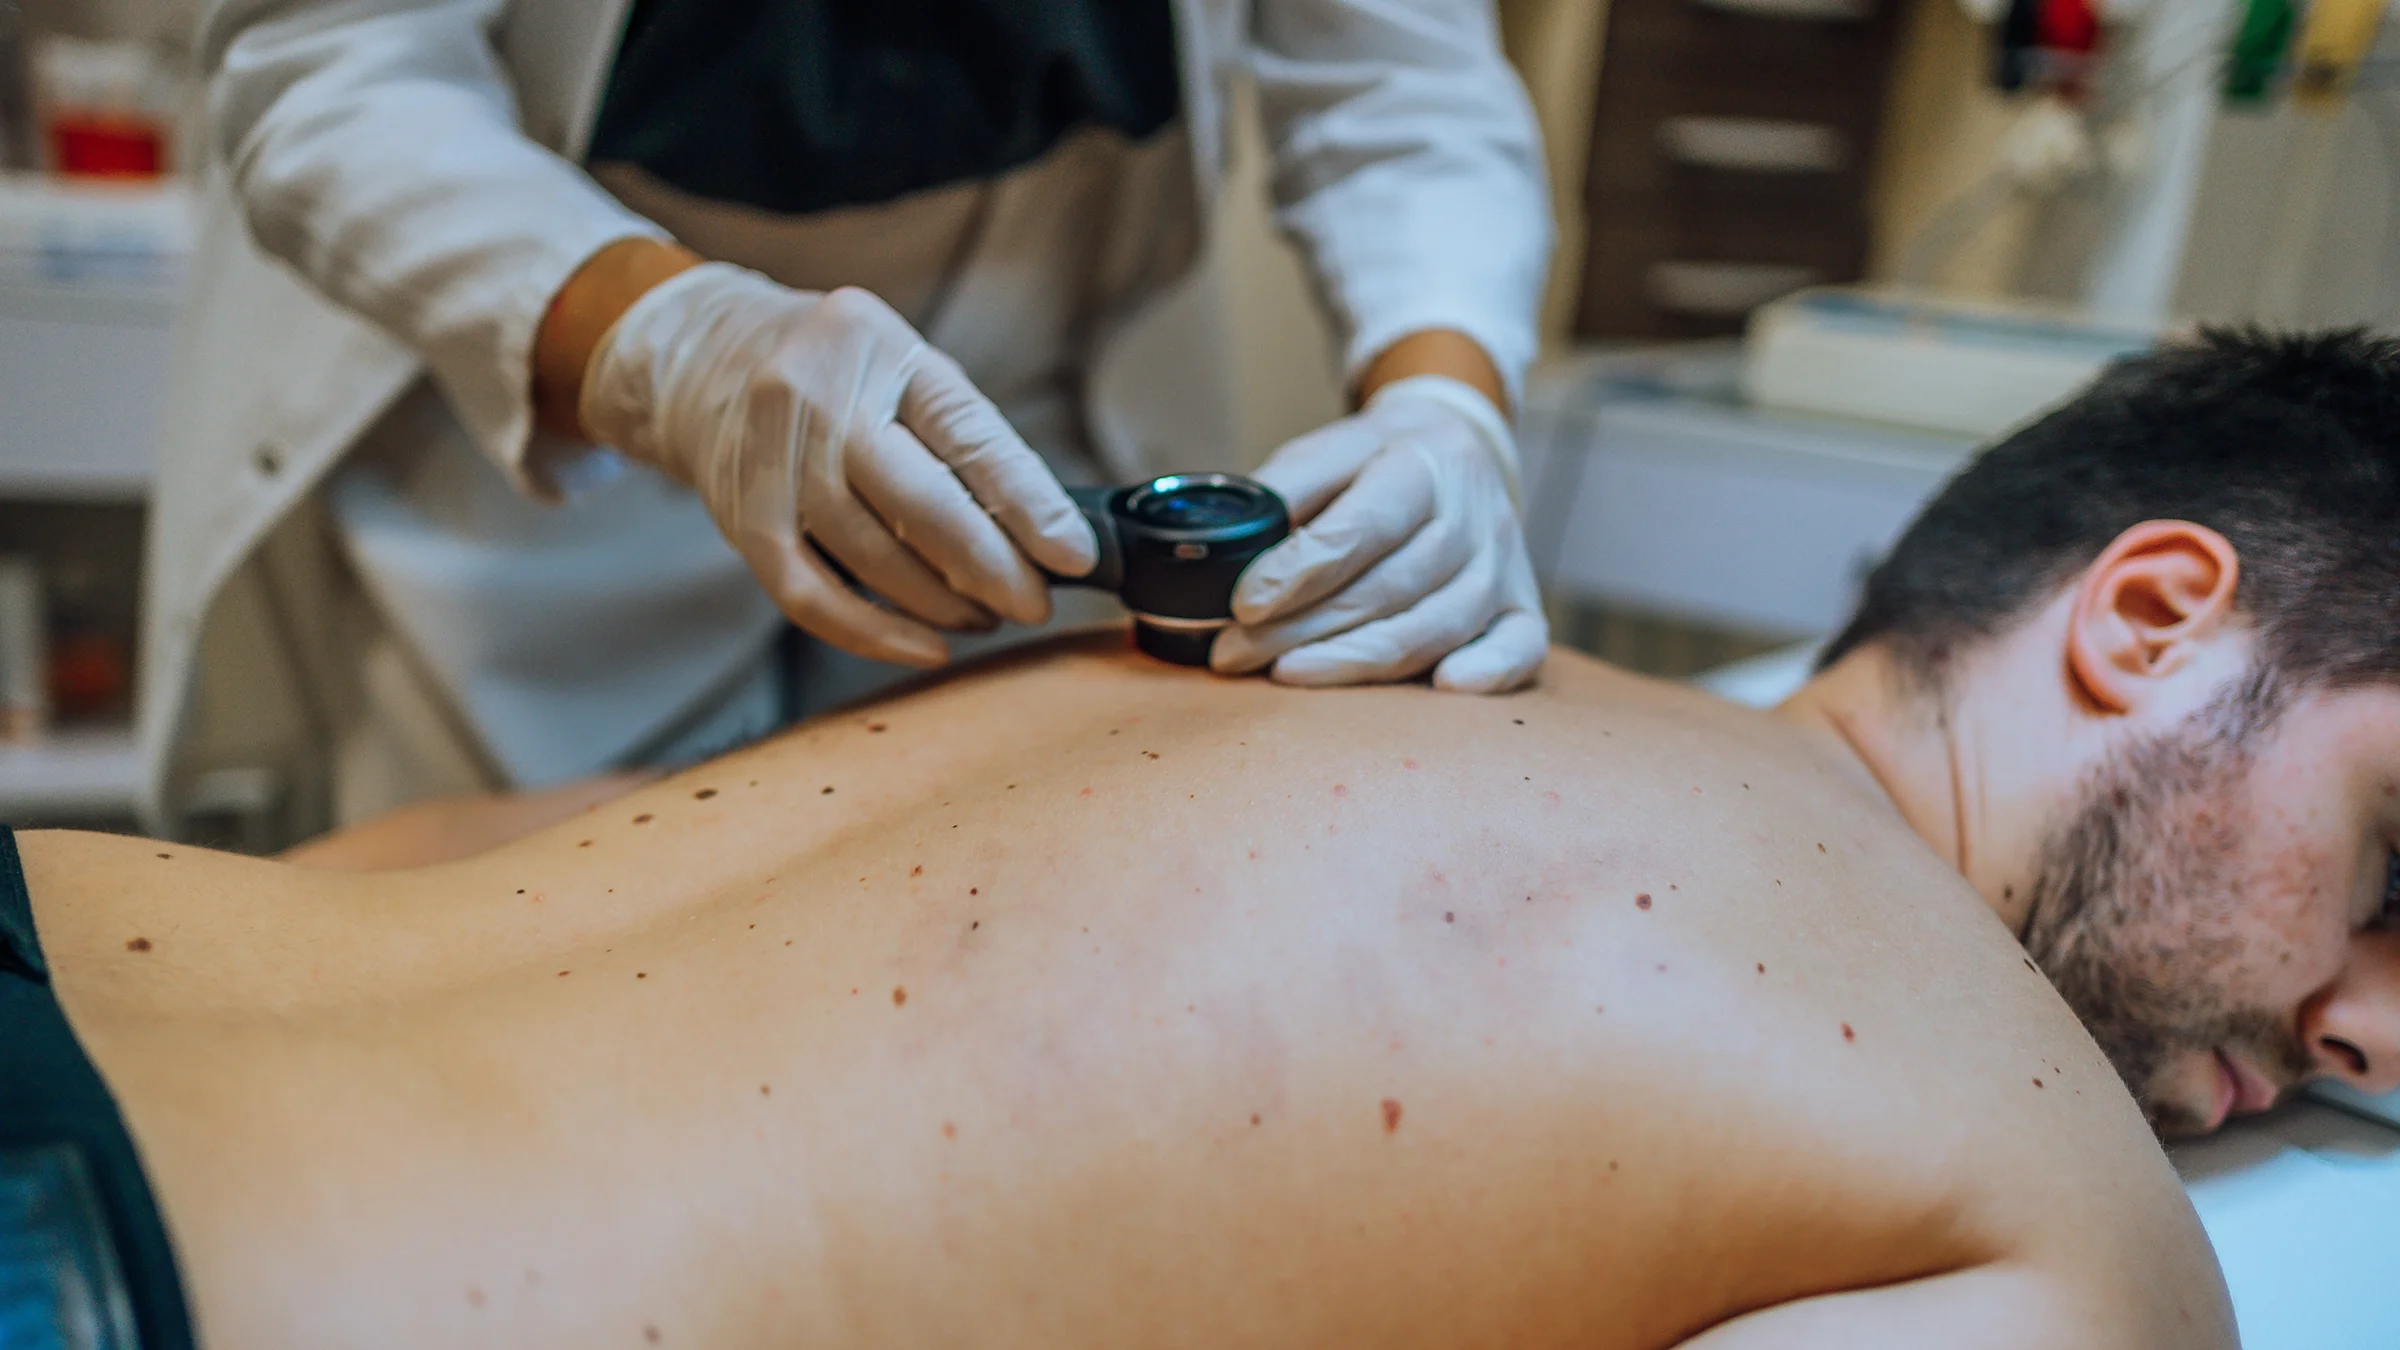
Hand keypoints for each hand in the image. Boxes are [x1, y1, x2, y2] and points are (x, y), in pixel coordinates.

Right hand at [578, 263, 1097, 666]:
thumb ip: (964, 438)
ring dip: (940, 605)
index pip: (968, 435)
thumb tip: (1042, 533)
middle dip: (990, 568)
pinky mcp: (741, 519)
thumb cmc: (831, 372)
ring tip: (982, 616)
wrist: (702, 356)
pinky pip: (810, 596)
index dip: (1029, 504)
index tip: (1073, 555)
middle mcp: (818, 398)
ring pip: (871, 558)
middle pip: (919, 502)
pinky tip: (922, 645)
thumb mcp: (904, 369)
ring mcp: (772, 461)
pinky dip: (873, 633)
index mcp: (878, 348)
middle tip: (1032, 603)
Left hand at [1211, 375, 1546, 691]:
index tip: (1244, 604)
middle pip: (1390, 587)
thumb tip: (1226, 545)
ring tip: (1282, 675)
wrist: (1454, 450)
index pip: (1366, 524)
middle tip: (1234, 654)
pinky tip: (1440, 689)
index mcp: (1424, 462)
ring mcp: (1504, 563)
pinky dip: (1487, 672)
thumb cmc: (1377, 462)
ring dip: (1354, 661)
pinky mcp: (1522, 603)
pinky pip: (1521, 646)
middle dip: (1302, 629)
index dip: (1302, 570)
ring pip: (1435, 627)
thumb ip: (1283, 490)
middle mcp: (1474, 514)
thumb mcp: (1326, 451)